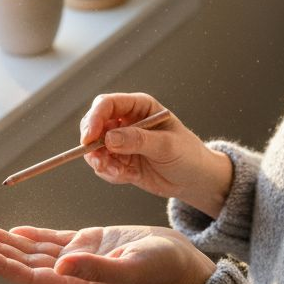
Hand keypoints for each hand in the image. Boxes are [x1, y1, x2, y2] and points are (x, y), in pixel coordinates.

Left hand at [0, 224, 216, 283]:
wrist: (179, 260)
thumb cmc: (159, 265)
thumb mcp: (130, 264)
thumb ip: (96, 267)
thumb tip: (62, 264)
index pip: (31, 277)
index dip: (3, 267)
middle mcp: (73, 273)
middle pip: (26, 263)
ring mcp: (79, 258)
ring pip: (35, 251)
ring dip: (8, 243)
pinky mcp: (88, 244)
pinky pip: (53, 240)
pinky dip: (32, 235)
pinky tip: (14, 230)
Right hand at [80, 93, 231, 218]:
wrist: (194, 179)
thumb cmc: (187, 154)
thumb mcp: (167, 145)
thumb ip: (138, 140)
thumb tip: (109, 138)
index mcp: (139, 106)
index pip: (107, 104)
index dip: (94, 118)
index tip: (90, 137)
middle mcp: (126, 121)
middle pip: (94, 124)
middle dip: (92, 143)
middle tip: (99, 160)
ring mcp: (121, 141)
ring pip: (94, 147)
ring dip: (101, 162)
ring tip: (119, 172)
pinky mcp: (120, 160)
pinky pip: (103, 165)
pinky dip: (110, 173)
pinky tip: (127, 177)